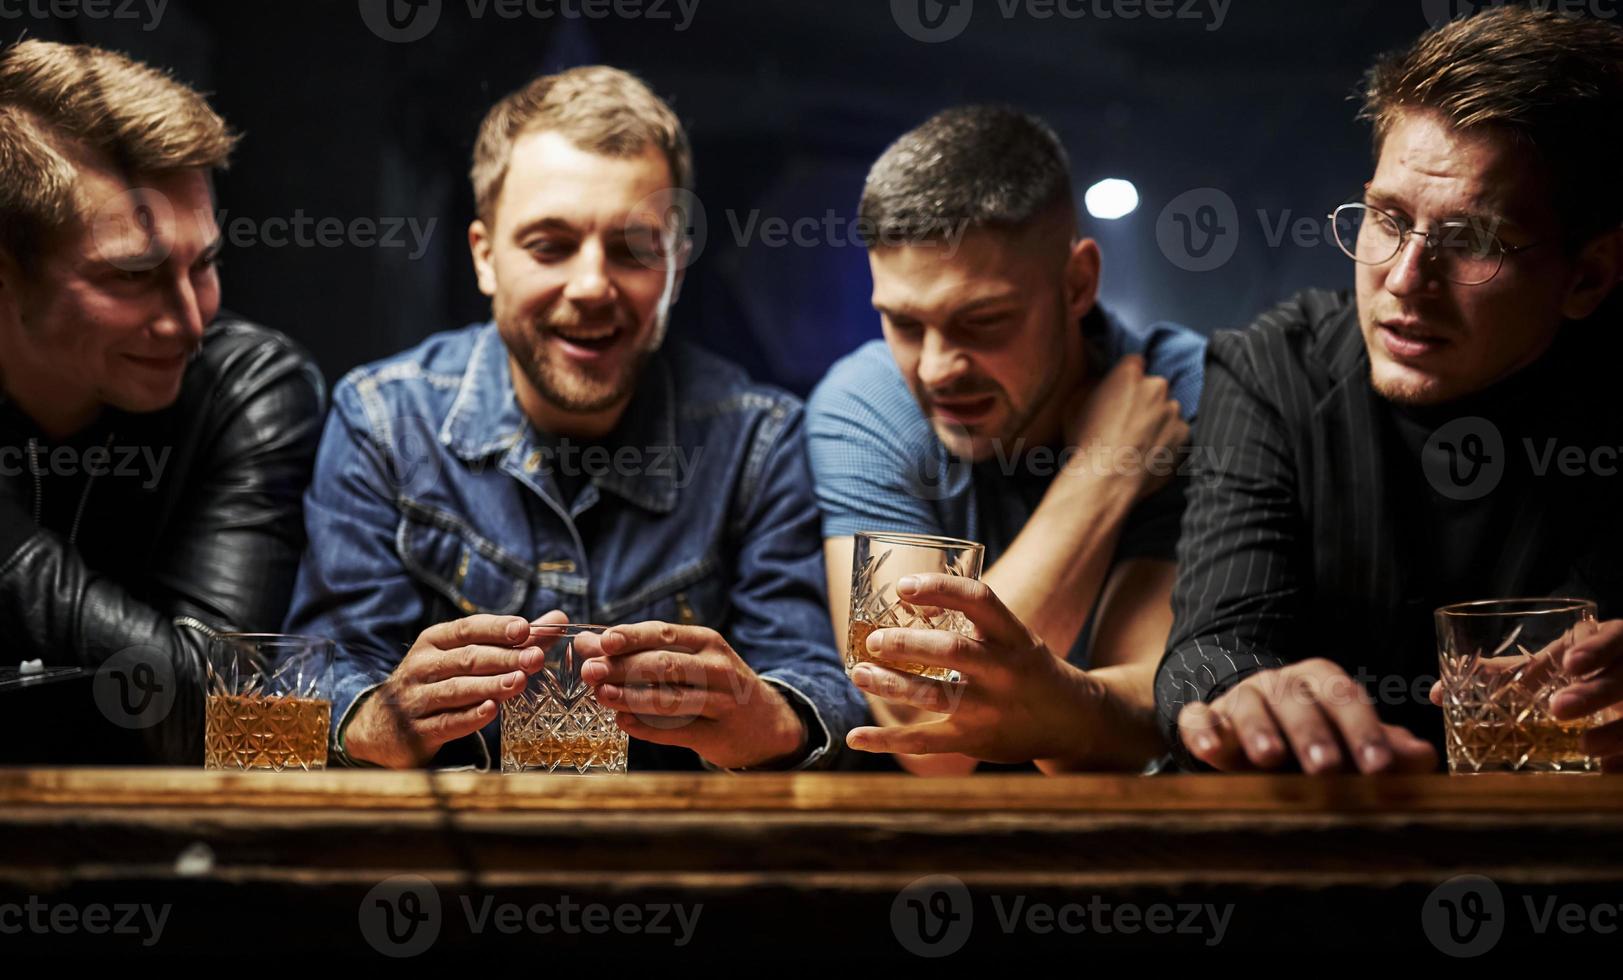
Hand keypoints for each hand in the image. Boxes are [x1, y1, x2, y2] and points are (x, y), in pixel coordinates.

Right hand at [343, 611, 565, 767]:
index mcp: (434, 642)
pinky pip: (446, 722)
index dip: (497, 628)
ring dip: (490, 685)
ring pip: (457, 689)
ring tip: (519, 682)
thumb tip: (558, 620)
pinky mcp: (417, 731)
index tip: (525, 629)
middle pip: (467, 658)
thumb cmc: (437, 683)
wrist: (383, 727)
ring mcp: (416, 699)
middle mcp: (421, 666)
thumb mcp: (464, 656)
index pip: (468, 629)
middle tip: (535, 658)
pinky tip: (492, 711)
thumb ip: (512, 640)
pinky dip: (470, 717)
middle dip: (504, 657)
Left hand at [579, 623, 807, 768]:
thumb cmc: (716, 683)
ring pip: (671, 699)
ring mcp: (721, 704)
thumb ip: (642, 651)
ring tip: (603, 696)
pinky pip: (678, 732)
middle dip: (624, 668)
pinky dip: (647, 728)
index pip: (664, 634)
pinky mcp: (718, 736)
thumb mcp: (690, 658)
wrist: (768, 724)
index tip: (602, 641)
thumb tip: (587, 643)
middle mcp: (718, 669)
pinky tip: (623, 722)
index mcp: (708, 643)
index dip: (631, 637)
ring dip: (632, 697)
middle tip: (591, 672)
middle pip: (664, 666)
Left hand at [845, 574, 1137, 766]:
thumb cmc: (1027, 667)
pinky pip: (924, 741)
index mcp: (1013, 635)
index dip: (939, 589)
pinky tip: (856, 736)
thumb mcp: (1013, 637)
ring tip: (859, 674)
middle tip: (873, 640)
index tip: (903, 587)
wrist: (1072, 721)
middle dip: (907, 644)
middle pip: (951, 650)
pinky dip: (886, 740)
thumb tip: (908, 601)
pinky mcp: (974, 740)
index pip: (978, 600)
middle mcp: (1003, 670)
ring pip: (932, 696)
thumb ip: (971, 622)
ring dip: (890, 685)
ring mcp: (989, 708)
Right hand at [1063, 354, 1188, 500]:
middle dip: (1144, 399)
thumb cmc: (1086, 443)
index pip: (1134, 362)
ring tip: (1138, 442)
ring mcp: (1174, 412)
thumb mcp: (1073, 405)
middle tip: (1128, 421)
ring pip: (1167, 410)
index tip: (1121, 391)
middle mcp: (1157, 387)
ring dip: (1157, 420)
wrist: (1107, 481)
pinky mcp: (1185, 436)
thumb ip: (1093, 385)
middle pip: (1154, 386)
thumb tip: (1101, 382)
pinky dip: (1167, 440)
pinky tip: (1148, 454)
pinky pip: (1177, 433)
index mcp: (1129, 373)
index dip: (1127, 378)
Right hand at [1179, 658, 1436, 773]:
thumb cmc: (1312, 737)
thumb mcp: (1349, 740)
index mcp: (1320, 683)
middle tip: (1327, 767)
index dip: (1363, 730)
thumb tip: (1423, 756)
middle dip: (1312, 733)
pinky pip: (1198, 718)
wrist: (1248, 725)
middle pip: (1297, 700)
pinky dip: (1202, 732)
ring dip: (1259, 729)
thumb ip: (1384, 747)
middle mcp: (1279, 683)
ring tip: (1268, 757)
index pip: (1345, 698)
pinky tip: (1210, 752)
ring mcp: (1239, 698)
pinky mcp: (1204, 718)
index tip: (1379, 767)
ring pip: (1249, 705)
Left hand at [1428, 619, 1622, 770]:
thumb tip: (1437, 693)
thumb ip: (1503, 674)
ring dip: (1613, 731)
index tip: (1570, 662)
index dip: (1595, 648)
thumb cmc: (1577, 673)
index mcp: (1609, 643)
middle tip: (1558, 710)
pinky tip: (1606, 770)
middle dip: (1594, 693)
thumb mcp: (1548, 666)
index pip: (1612, 638)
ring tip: (1584, 746)